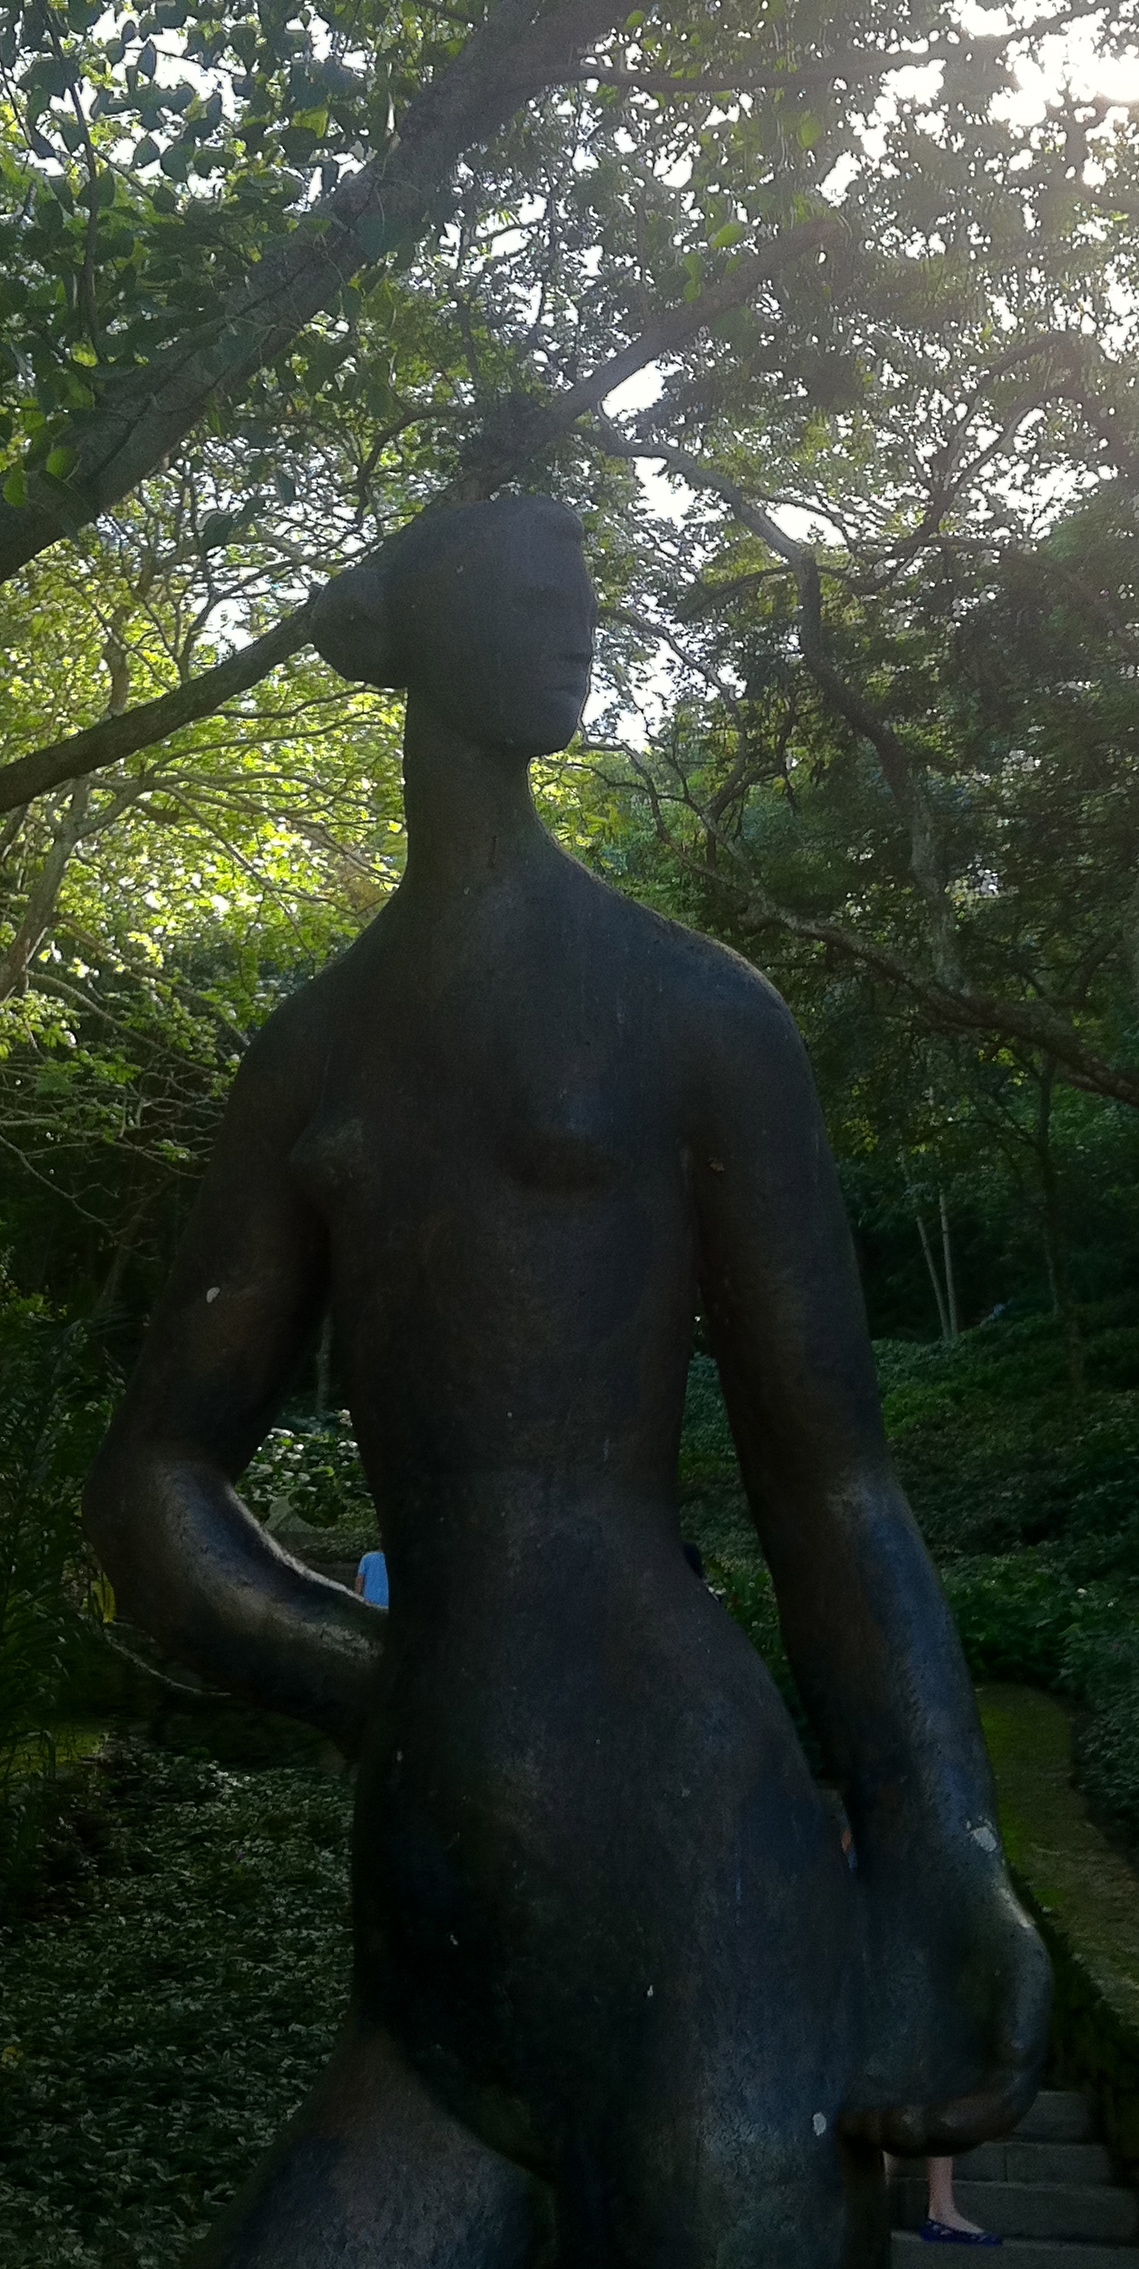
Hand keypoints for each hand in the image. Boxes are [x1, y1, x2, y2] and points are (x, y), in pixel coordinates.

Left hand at [841, 1834, 1051, 2154]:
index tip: (935, 2121)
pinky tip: (838, 2110)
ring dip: (887, 2137)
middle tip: (888, 2125)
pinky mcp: (879, 2047)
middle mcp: (966, 2070)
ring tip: (860, 2124)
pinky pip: (873, 2092)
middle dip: (921, 2138)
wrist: (928, 1870)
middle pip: (950, 2130)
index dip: (969, 2124)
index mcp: (1007, 2056)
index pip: (996, 2111)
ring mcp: (923, 2063)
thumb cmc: (980, 1910)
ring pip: (911, 2122)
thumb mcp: (1016, 1947)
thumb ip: (1023, 2002)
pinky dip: (861, 2111)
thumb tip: (1014, 2056)